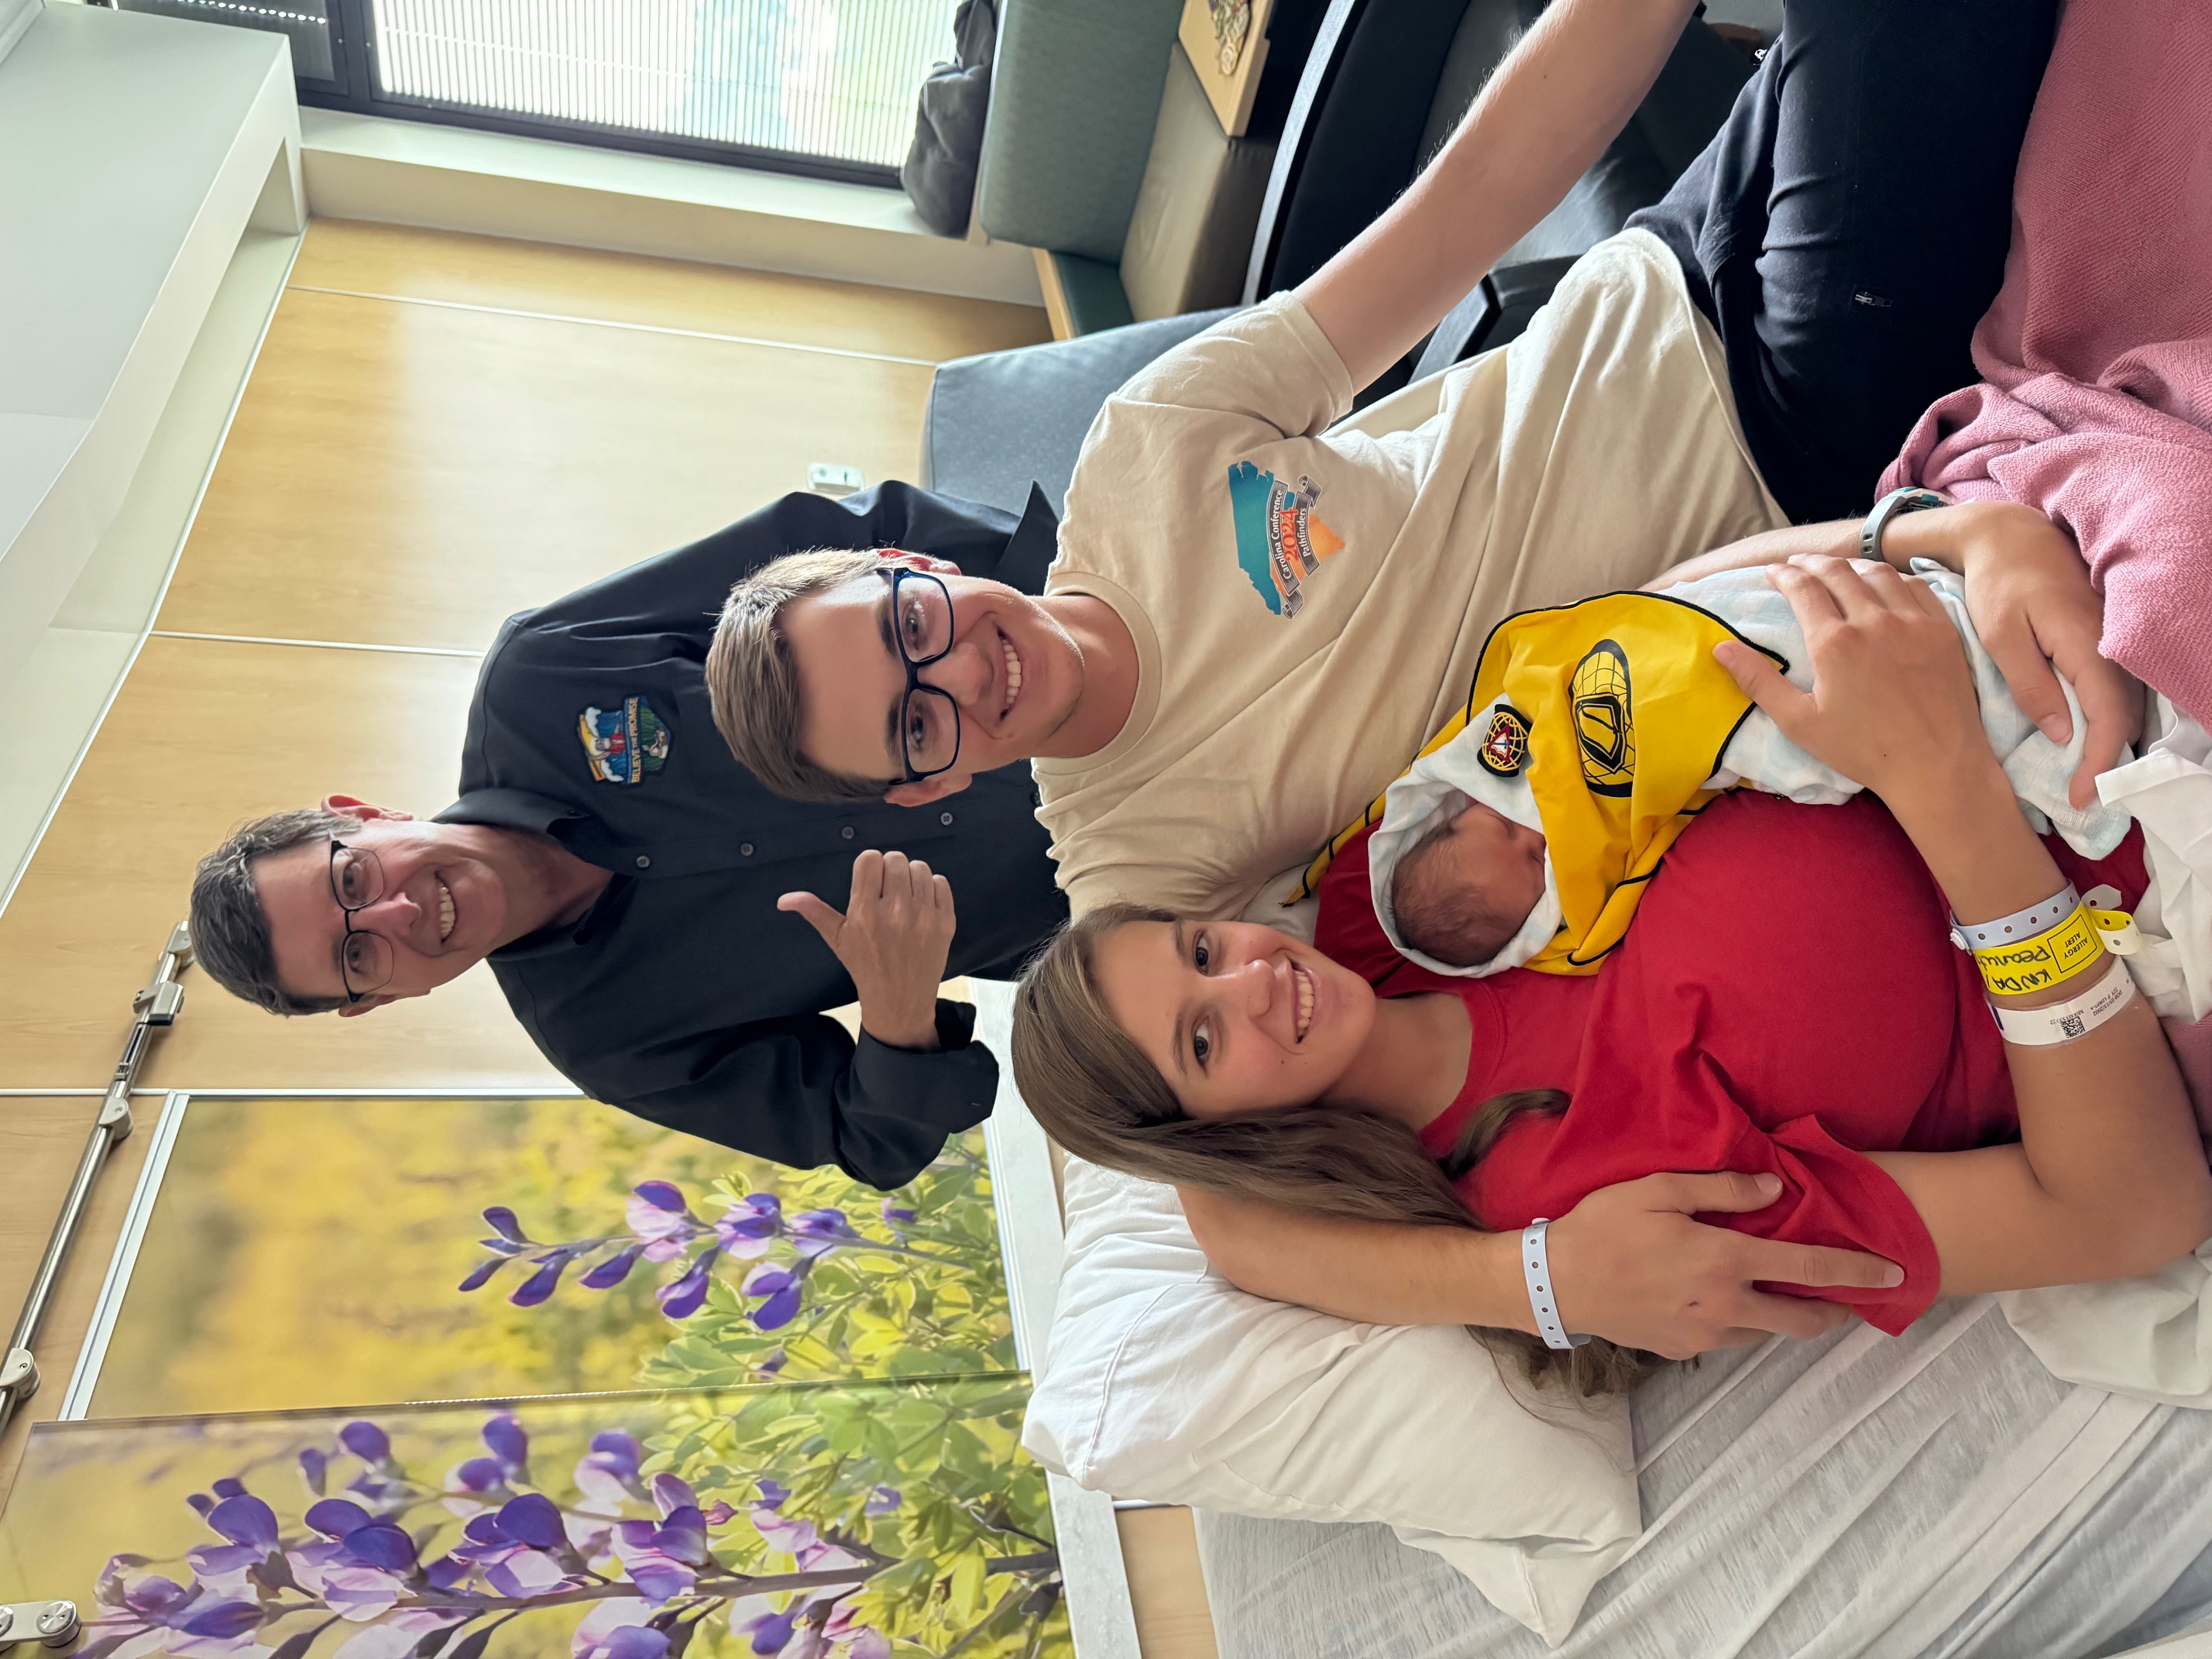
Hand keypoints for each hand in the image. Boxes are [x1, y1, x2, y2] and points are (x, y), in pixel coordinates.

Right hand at [779, 851, 954, 1050]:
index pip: (870, 859)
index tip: (870, 880)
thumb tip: (784, 900)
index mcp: (865, 912)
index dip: (869, 866)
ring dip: (911, 878)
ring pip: (920, 868)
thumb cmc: (866, 968)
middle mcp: (895, 911)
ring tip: (904, 897)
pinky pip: (941, 883)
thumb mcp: (837, 940)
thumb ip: (814, 912)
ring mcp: (924, 916)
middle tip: (887, 889)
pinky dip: (932, 889)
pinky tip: (921, 905)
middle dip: (889, 870)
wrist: (900, 1001)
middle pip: (896, 859)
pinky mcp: (945, 922)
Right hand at [1543, 1172, 1903, 1357]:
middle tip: (1851, 1299)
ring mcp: (1705, 1335)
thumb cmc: (1604, 1228)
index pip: (1809, 1266)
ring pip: (1767, 1332)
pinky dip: (1744, 1322)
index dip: (1858, 1271)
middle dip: (1835, 1310)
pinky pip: (1730, 1338)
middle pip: (1802, 1319)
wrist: (1555, 1285)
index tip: (1895, 1274)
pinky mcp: (1684, 1350)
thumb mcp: (1658, 1190)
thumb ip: (1721, 1190)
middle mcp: (1725, 1306)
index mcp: (1724, 1261)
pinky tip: (1728, 1302)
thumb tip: (1773, 1190)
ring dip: (1785, 1316)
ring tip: (1785, 1294)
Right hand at [1714, 554, 2000, 821]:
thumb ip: (1758, 681)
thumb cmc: (1862, 749)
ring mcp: (1912, 621)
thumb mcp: (1799, 722)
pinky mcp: (1942, 628)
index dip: (1784, 574)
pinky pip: (1915, 586)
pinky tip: (1883, 583)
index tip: (1772, 572)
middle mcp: (1873, 621)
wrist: (1935, 764)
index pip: (1803, 588)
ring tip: (1836, 568)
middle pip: (1837, 572)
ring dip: (1851, 565)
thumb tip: (1721, 649)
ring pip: (1877, 572)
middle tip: (1797, 563)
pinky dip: (1893, 577)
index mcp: (1833, 643)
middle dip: (1812, 562)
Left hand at [1947, 501, 2141, 808]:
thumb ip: (2030, 684)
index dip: (2100, 760)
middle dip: (2108, 761)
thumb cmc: (1998, 584)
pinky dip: (2106, 717)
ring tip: (2083, 778)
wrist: (2011, 536)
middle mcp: (2110, 642)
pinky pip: (2115, 685)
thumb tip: (2061, 734)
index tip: (2079, 796)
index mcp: (2085, 642)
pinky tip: (2084, 739)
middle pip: (2125, 713)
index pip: (2109, 713)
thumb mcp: (2000, 636)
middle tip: (2080, 799)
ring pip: (2125, 701)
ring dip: (2110, 741)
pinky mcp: (2104, 637)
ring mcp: (2111, 638)